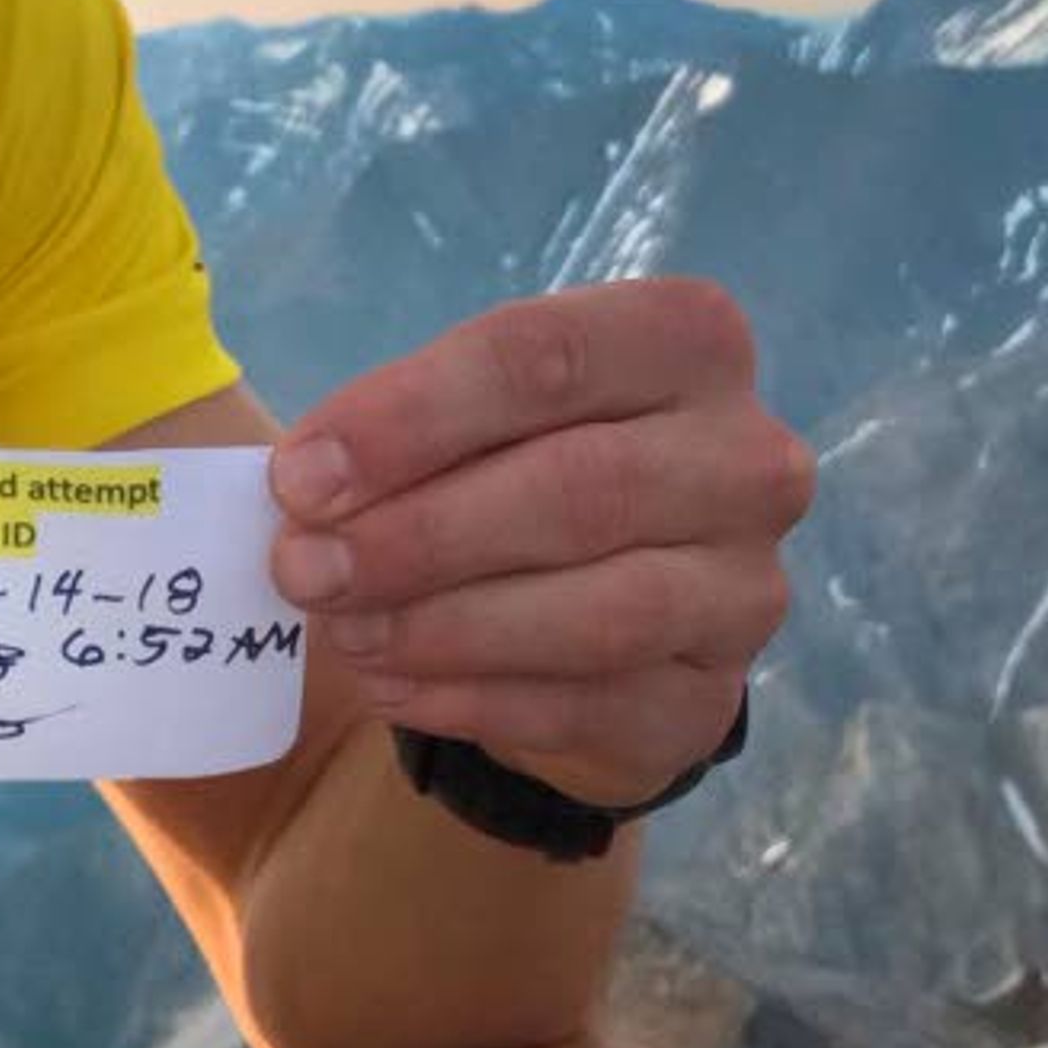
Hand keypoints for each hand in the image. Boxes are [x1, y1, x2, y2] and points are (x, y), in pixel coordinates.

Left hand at [265, 280, 811, 811]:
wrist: (610, 607)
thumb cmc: (524, 469)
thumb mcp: (476, 417)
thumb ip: (405, 435)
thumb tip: (304, 489)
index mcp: (687, 341)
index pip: (547, 357)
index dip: (413, 416)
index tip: (302, 475)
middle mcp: (746, 457)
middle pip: (581, 485)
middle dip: (419, 532)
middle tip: (303, 567)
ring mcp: (744, 586)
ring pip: (600, 610)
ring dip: (446, 626)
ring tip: (344, 632)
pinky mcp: (711, 697)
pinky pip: (589, 705)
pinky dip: (473, 700)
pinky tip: (392, 686)